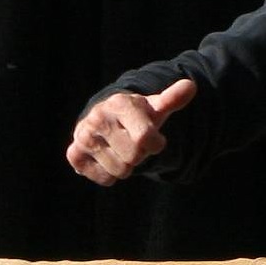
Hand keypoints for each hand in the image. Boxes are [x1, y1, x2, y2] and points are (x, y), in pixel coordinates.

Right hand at [65, 76, 195, 184]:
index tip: (153, 137)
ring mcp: (83, 136)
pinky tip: (107, 158)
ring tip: (119, 149)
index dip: (155, 144)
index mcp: (120, 104)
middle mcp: (98, 118)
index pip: (146, 139)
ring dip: (125, 166)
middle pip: (134, 157)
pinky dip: (110, 175)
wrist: (105, 121)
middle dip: (140, 155)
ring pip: (120, 170)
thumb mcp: (154, 107)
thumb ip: (172, 99)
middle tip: (132, 143)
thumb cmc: (136, 116)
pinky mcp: (74, 155)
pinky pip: (105, 179)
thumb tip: (191, 85)